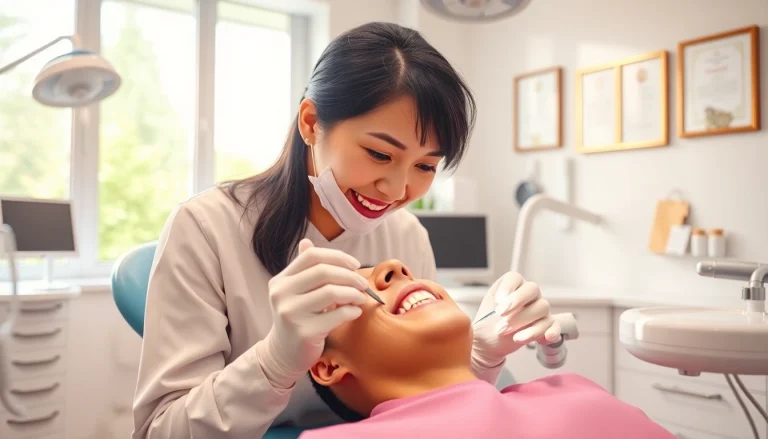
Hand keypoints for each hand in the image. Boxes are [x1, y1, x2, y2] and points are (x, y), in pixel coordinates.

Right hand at [259, 239, 368, 388]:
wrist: (283, 354)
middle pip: (323, 271)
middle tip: (364, 284)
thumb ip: (303, 270)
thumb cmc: (296, 319)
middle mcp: (281, 294)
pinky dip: (351, 311)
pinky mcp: (303, 332)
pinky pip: (336, 315)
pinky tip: (355, 312)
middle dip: (350, 276)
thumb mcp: (295, 292)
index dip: (337, 257)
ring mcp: (290, 313)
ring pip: (331, 292)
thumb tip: (306, 243)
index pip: (312, 256)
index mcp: (281, 280)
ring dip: (353, 293)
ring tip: (360, 298)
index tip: (354, 265)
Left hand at [470, 272, 560, 368]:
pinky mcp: (545, 327)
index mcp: (512, 287)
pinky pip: (554, 326)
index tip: (497, 302)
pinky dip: (552, 331)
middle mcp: (529, 295)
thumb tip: (497, 309)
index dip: (507, 288)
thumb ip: (490, 305)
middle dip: (517, 301)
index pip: (515, 278)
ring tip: (504, 332)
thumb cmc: (487, 322)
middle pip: (532, 289)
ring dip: (523, 320)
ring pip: (542, 308)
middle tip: (499, 314)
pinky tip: (544, 338)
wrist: (489, 341)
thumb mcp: (483, 311)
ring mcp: (540, 310)